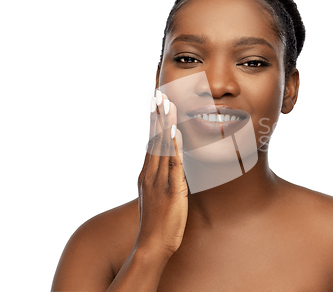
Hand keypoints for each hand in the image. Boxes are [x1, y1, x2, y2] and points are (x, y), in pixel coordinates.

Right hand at [135, 90, 187, 258]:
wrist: (151, 246)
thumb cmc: (158, 224)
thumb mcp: (158, 198)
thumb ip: (165, 181)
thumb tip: (175, 169)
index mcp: (147, 175)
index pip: (150, 143)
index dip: (153, 123)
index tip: (155, 105)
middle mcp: (150, 174)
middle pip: (153, 139)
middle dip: (156, 116)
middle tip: (158, 95)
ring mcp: (158, 180)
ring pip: (161, 146)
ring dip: (164, 123)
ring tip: (166, 104)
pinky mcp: (170, 189)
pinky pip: (172, 163)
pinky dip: (173, 145)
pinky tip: (174, 131)